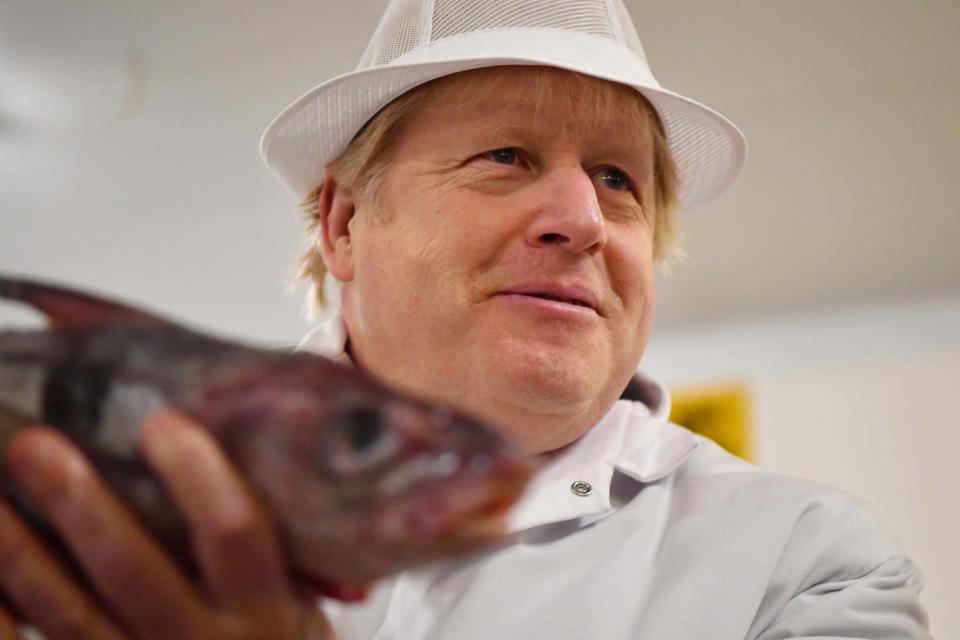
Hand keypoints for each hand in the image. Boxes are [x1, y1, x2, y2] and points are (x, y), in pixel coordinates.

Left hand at [0, 411, 334, 638]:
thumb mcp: (303, 599)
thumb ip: (273, 542)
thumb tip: (246, 438)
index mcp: (267, 611)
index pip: (234, 533)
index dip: (196, 475)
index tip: (160, 423)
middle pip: (132, 568)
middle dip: (79, 503)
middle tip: (35, 445)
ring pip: (71, 615)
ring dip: (21, 553)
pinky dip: (15, 602)